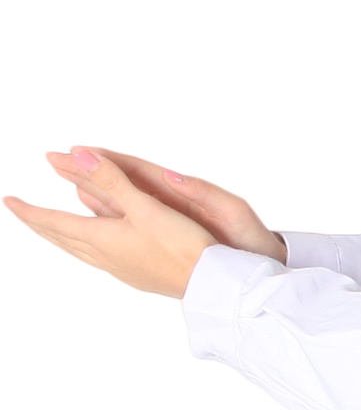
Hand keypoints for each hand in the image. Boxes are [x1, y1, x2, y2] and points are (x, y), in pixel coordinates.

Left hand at [0, 143, 220, 302]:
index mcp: (101, 238)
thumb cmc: (181, 245)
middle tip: (13, 207)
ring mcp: (116, 268)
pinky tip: (84, 245)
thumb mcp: (144, 205)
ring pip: (73, 248)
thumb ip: (109, 178)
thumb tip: (72, 153)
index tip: (5, 197)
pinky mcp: (131, 274)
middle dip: (33, 220)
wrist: (209, 286)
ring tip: (41, 224)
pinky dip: (77, 244)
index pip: (51, 221)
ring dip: (54, 234)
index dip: (27, 209)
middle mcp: (102, 255)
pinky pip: (91, 256)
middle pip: (56, 237)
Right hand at [52, 142, 287, 264]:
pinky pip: (125, 217)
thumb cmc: (249, 239)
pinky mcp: (163, 231)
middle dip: (87, 164)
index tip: (77, 146)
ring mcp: (164, 214)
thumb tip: (170, 173)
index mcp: (183, 189)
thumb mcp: (231, 212)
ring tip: (58, 171)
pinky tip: (83, 205)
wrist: (262, 263)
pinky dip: (102, 208)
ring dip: (88, 183)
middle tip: (50, 154)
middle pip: (120, 176)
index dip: (108, 155)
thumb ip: (201, 192)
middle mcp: (170, 197)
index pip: (138, 167)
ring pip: (118, 195)